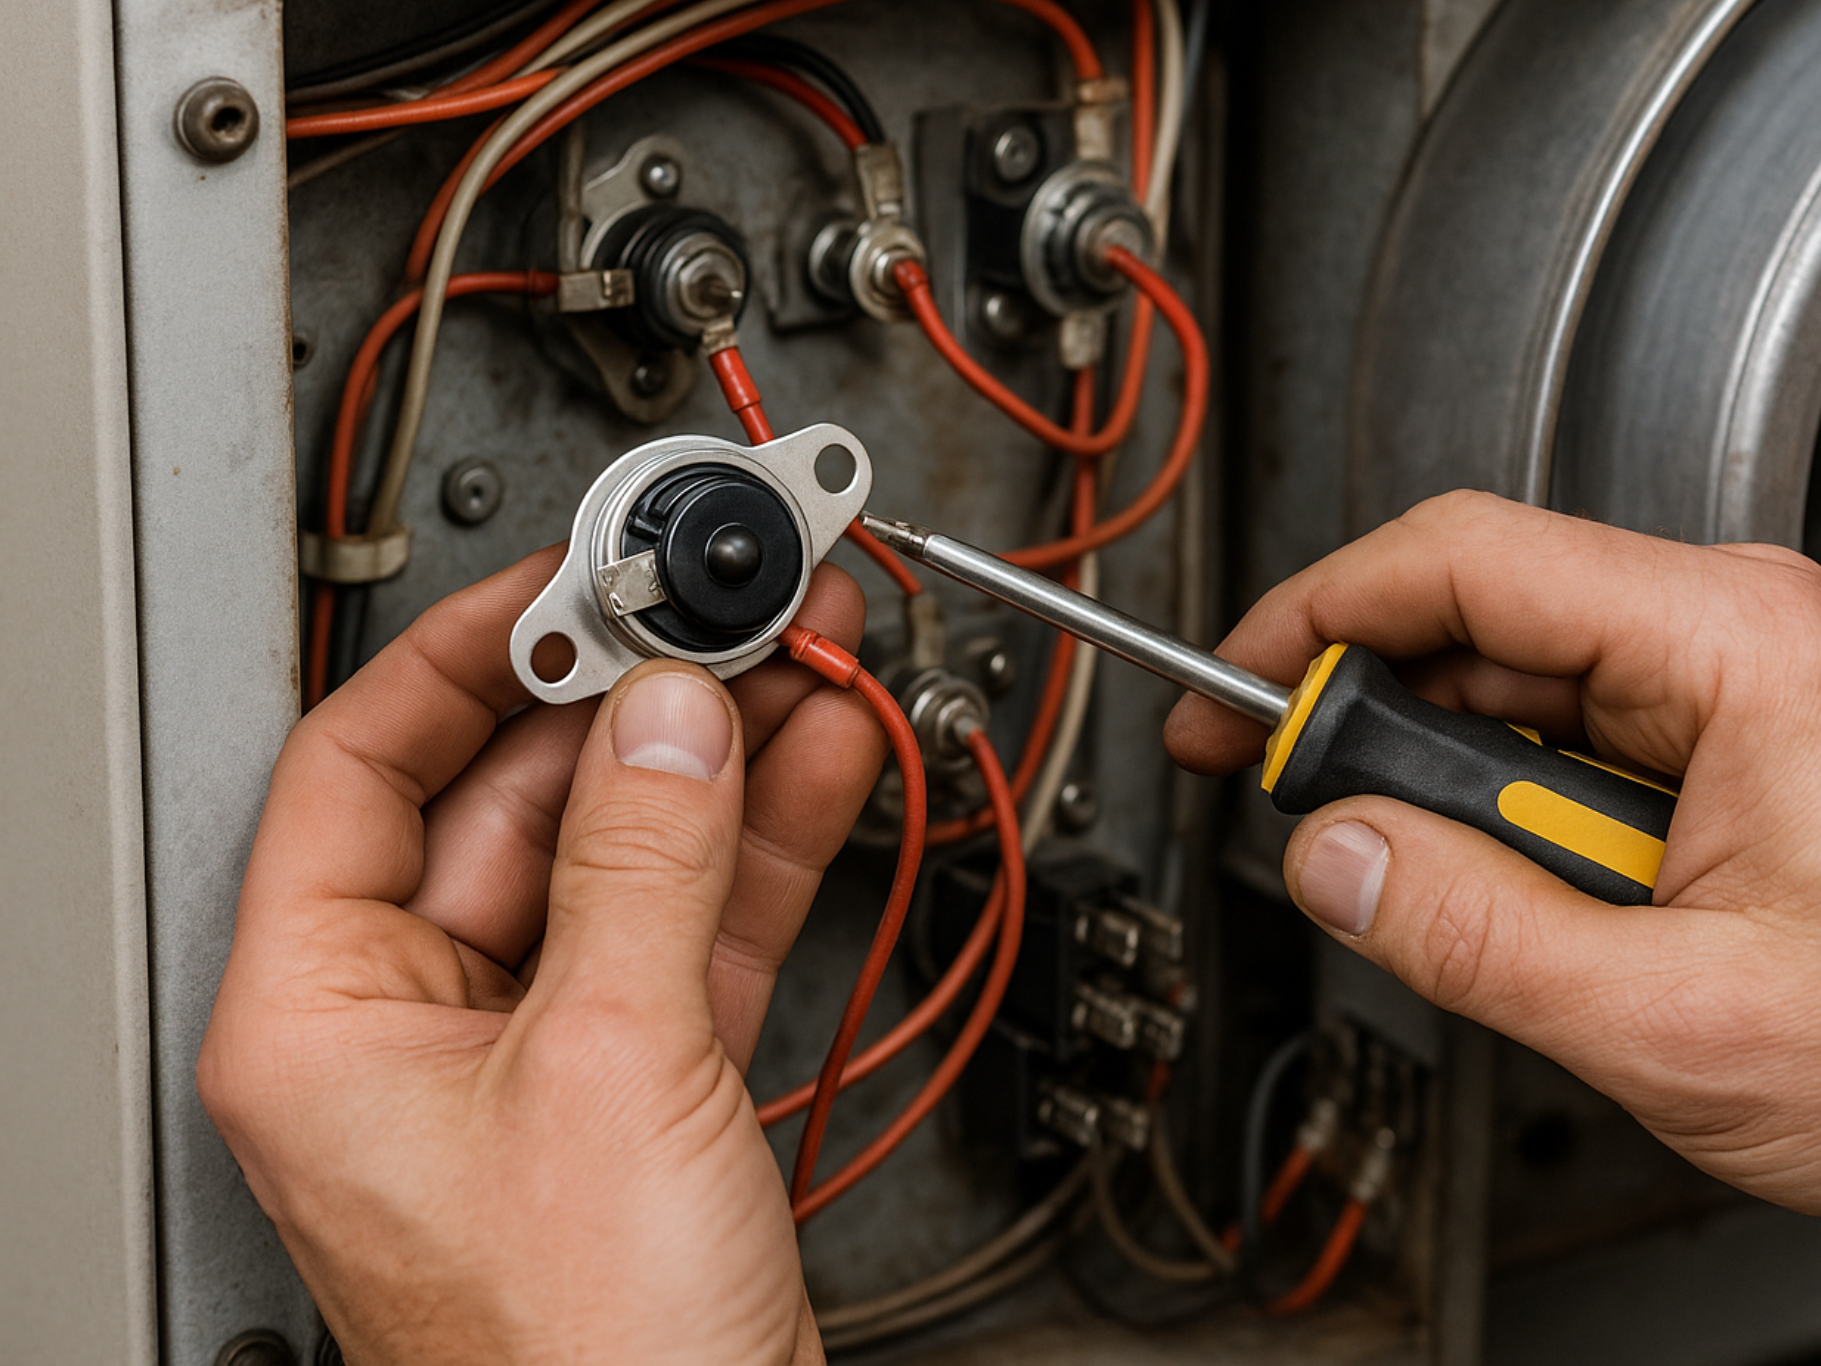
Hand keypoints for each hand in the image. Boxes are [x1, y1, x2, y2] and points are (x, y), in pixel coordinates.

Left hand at [199, 549, 885, 1364]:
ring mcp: (536, 1052)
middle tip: (725, 607)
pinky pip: (691, 924)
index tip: (573, 574)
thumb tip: (667, 715)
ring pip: (624, 852)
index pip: (365, 764)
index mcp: (323, 1018)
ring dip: (719, 754)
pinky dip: (761, 844)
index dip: (474, 650)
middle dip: (638, 696)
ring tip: (802, 657)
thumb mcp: (606, 1068)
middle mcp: (415, 1028)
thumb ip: (643, 865)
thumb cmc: (581, 1364)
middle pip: (519, 797)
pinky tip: (819, 765)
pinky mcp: (639, 1083)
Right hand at [1166, 491, 1820, 1231]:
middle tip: (1294, 812)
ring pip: (1503, 686)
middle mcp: (1728, 635)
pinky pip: (1553, 739)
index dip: (1317, 618)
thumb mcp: (1673, 1019)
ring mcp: (1720, 685)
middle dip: (1359, 716)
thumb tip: (1333, 861)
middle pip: (1470, 620)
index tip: (1235, 690)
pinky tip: (1506, 888)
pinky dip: (1494, 809)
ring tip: (1434, 890)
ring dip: (1437, 784)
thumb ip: (1473, 937)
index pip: (1464, 562)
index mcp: (1733, 646)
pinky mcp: (1710, 742)